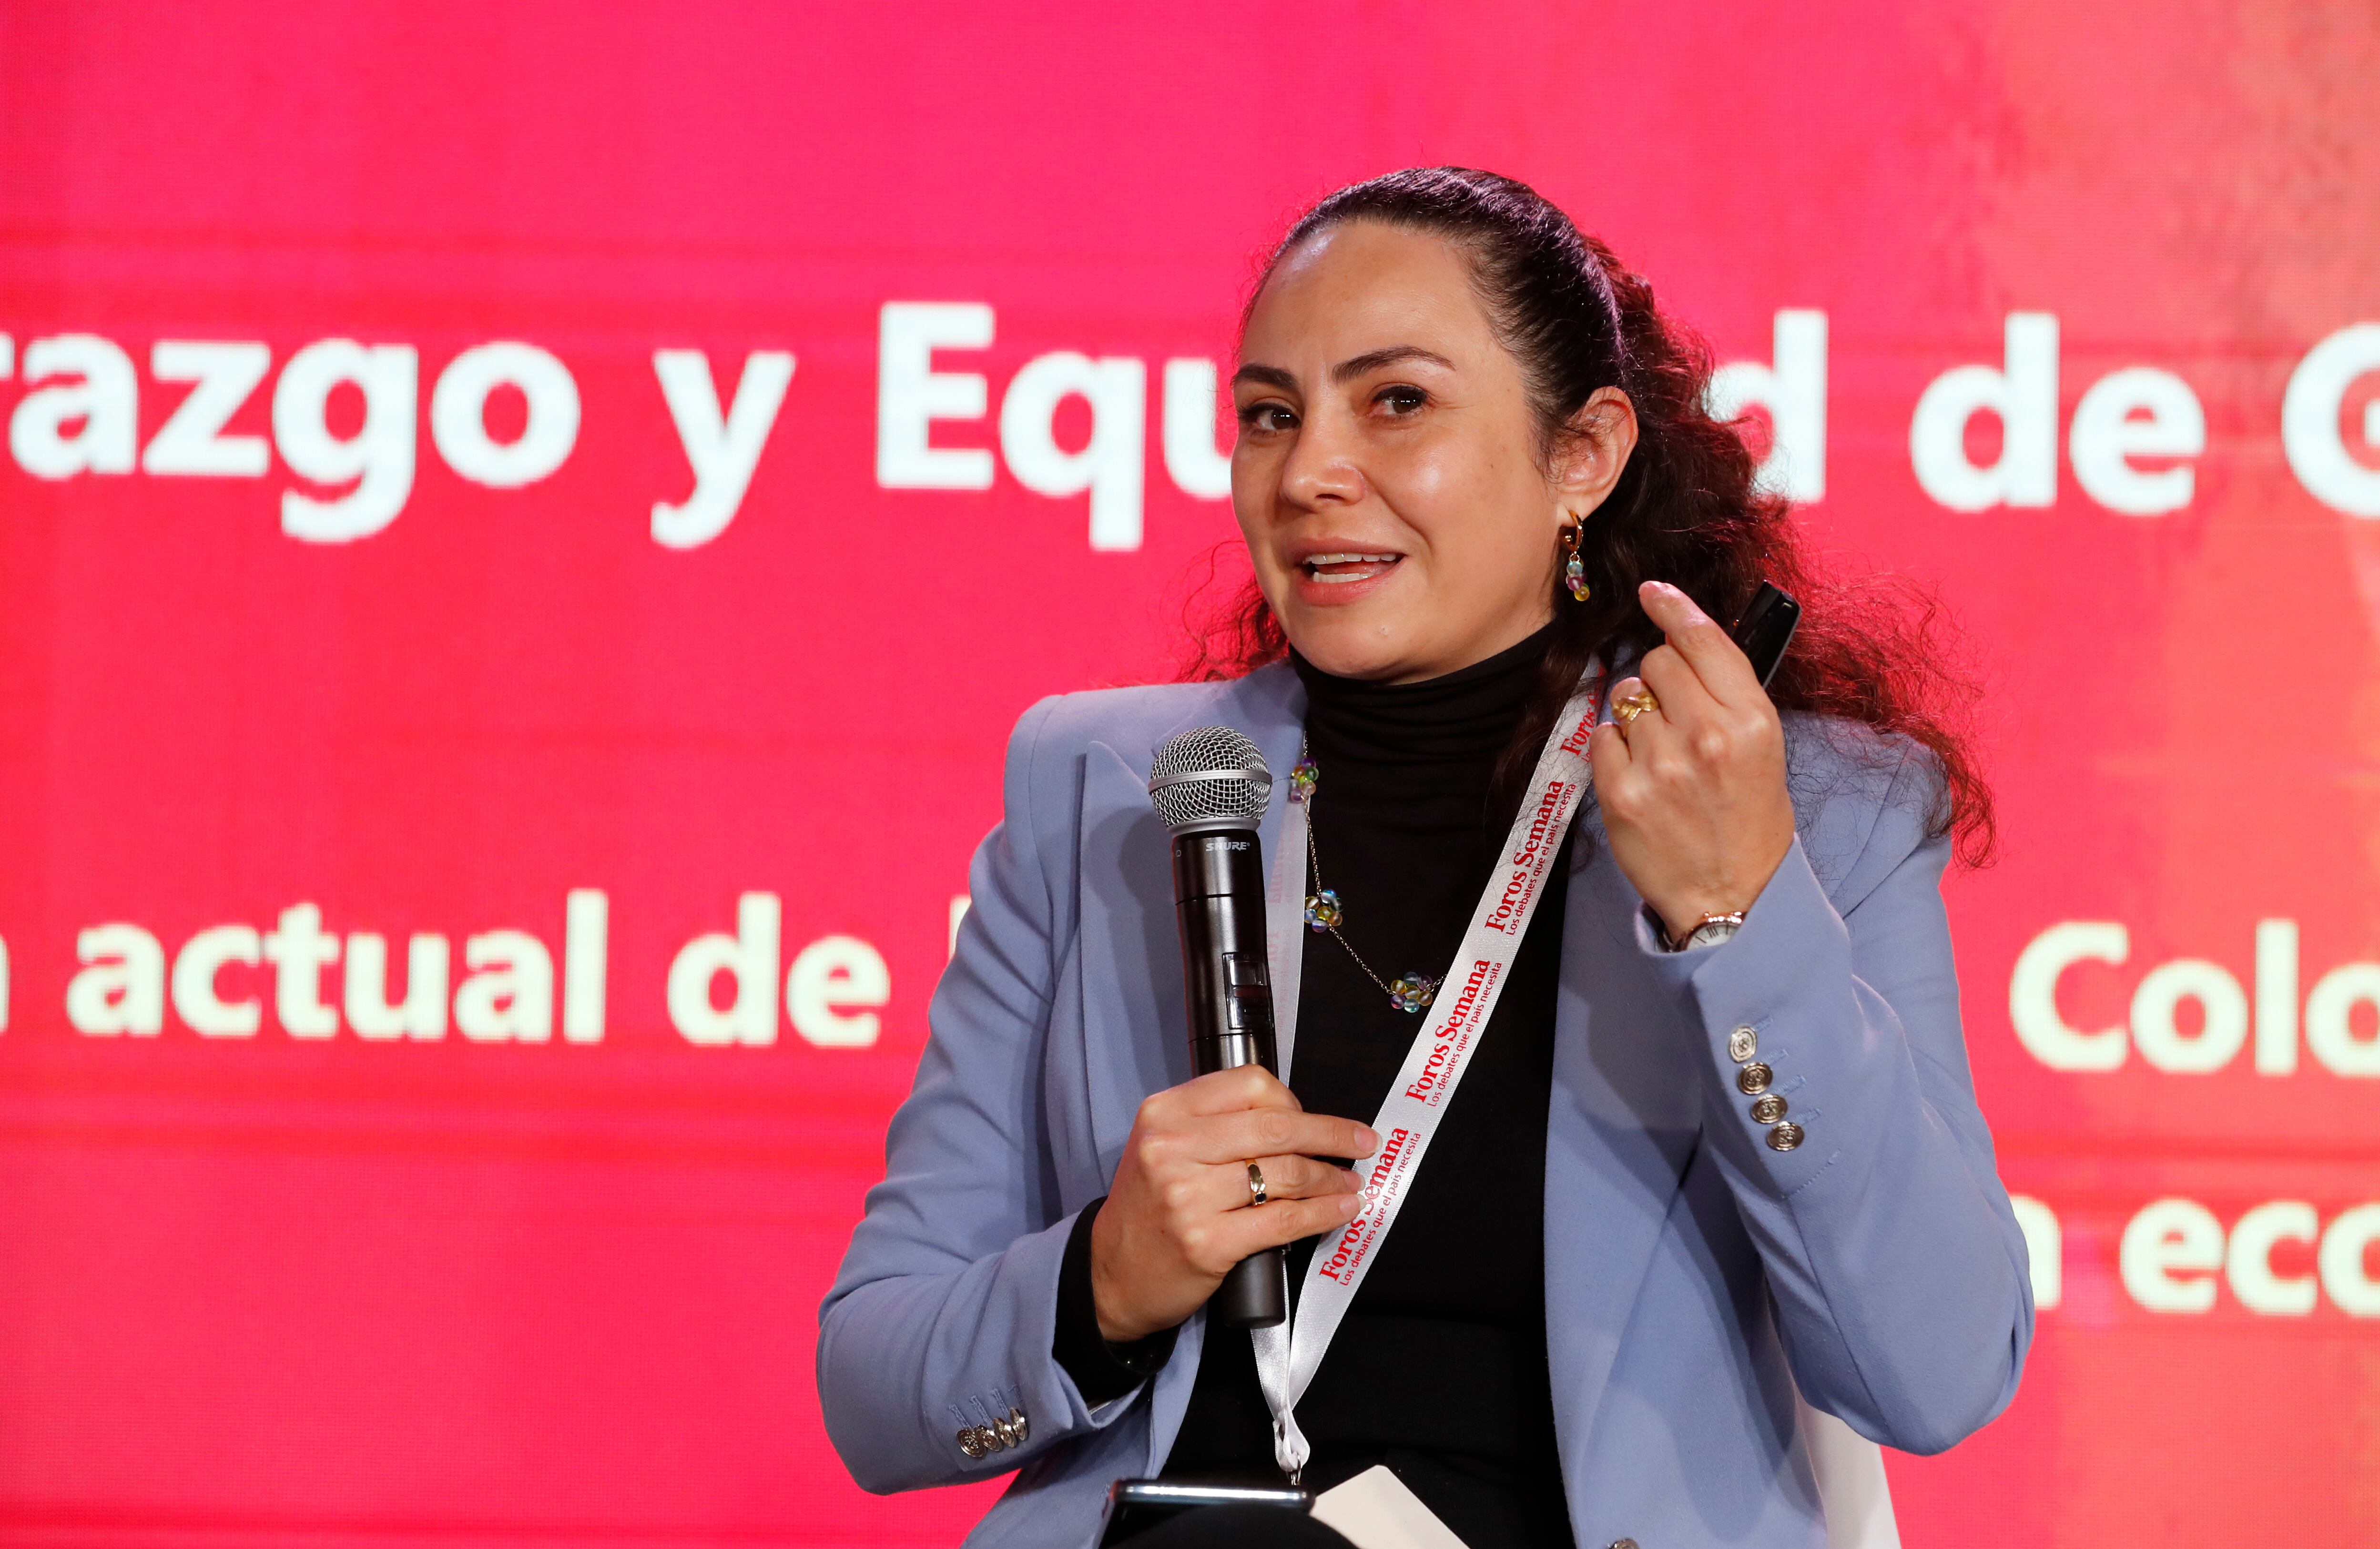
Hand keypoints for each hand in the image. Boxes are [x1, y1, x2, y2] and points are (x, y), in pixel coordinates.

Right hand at [1090, 1067, 1374, 1341]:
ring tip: (1349, 1182)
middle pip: (1276, 1127)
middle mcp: (1173, 1149)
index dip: (1293, 1101)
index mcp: (1165, 1113)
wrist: (1111, 1275)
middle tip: (1363, 1141)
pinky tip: (1342, 1209)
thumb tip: (1296, 1119)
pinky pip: (1285, 1220)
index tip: (1313, 1120)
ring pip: (1286, 1174)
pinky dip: (1324, 1213)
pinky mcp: (1208, 1243)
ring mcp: (1189, 1197)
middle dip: (1331, 1134)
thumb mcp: (1164, 1146)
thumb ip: (1216, 1124)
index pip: (1249, 1085)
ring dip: (1331, 1178)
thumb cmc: (1148, 1207)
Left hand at [1589, 579, 1796, 944]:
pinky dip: (1614, 751)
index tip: (1651, 592)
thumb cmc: (1749, 818)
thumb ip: (1726, 693)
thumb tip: (1680, 639)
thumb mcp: (1763, 747)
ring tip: (1663, 759)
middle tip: (1675, 719)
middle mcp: (1707, 736)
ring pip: (1624, 699)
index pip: (1702, 640)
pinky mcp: (1621, 793)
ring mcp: (1660, 765)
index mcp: (1751, 720)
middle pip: (1655, 664)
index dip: (1672, 608)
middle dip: (1658, 681)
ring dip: (1636, 720)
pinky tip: (1640, 778)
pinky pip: (1601, 738)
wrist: (1734, 897)